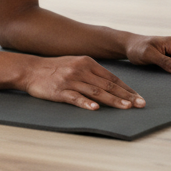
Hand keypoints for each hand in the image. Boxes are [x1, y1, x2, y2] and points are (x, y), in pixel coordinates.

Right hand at [21, 55, 145, 110]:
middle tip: (140, 105)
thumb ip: (92, 72)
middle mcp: (80, 70)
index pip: (112, 77)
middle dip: (126, 96)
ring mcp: (70, 80)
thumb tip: (112, 84)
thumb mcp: (75, 63)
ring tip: (126, 108)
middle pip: (107, 85)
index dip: (127, 88)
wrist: (30, 69)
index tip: (139, 98)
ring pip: (96, 92)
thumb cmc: (55, 68)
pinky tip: (95, 108)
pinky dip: (86, 103)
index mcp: (87, 62)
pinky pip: (75, 98)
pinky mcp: (59, 91)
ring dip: (113, 100)